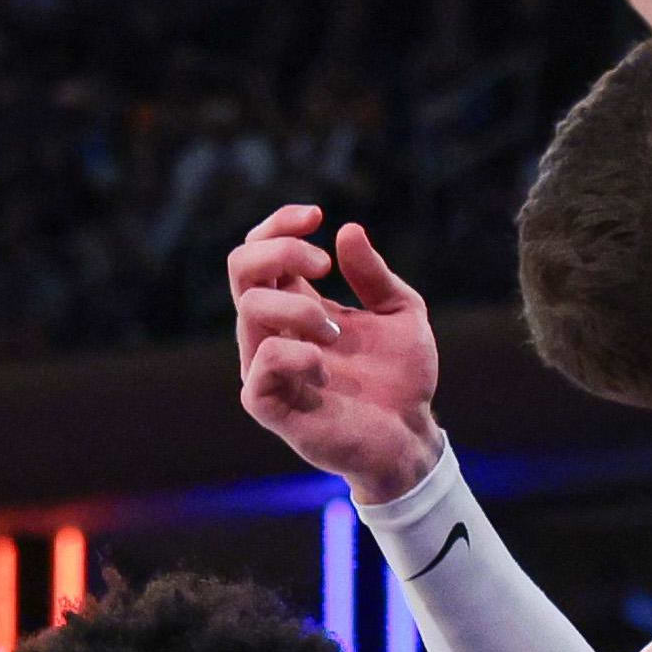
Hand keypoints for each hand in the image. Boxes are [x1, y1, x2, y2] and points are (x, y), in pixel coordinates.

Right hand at [231, 204, 441, 501]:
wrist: (411, 436)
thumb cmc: (401, 378)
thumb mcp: (401, 312)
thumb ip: (374, 274)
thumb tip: (347, 230)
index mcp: (297, 305)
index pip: (260, 252)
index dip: (277, 225)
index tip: (316, 216)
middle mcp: (273, 330)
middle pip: (241, 268)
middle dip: (280, 251)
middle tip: (323, 264)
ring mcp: (266, 366)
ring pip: (250, 308)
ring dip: (299, 306)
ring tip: (337, 331)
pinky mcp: (268, 402)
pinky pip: (262, 360)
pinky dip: (296, 351)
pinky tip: (325, 365)